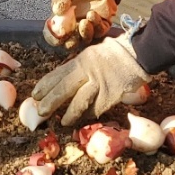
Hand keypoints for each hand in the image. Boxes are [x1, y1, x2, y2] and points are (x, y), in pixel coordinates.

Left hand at [32, 34, 149, 125]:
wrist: (139, 53)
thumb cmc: (116, 53)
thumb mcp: (93, 54)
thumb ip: (81, 66)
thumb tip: (67, 80)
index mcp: (82, 60)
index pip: (58, 74)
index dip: (46, 85)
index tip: (35, 94)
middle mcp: (88, 71)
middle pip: (64, 88)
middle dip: (51, 101)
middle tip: (41, 112)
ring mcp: (100, 83)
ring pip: (79, 101)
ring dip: (70, 114)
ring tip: (63, 122)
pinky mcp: (111, 94)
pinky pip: (97, 108)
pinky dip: (90, 114)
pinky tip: (84, 119)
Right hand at [43, 0, 115, 49]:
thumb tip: (57, 11)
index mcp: (61, 22)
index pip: (53, 36)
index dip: (53, 39)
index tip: (58, 35)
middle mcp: (73, 28)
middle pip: (69, 44)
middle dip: (70, 43)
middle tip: (71, 35)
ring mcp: (88, 29)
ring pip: (85, 40)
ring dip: (84, 33)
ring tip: (84, 21)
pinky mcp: (101, 26)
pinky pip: (99, 32)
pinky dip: (95, 25)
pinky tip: (92, 14)